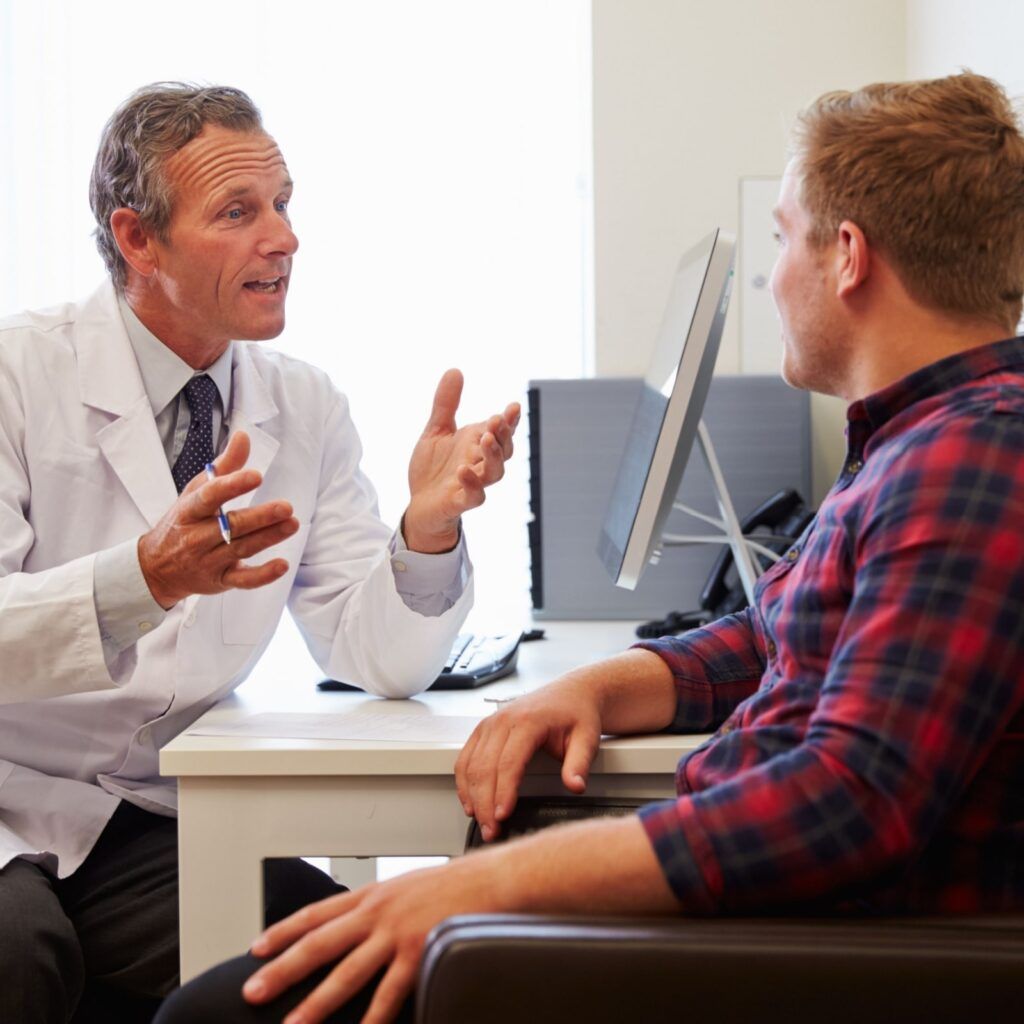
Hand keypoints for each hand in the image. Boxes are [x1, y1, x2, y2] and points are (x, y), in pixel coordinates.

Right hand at [137, 431, 299, 608]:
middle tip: (286, 507)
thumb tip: (244, 436)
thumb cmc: (182, 523)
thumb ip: (224, 467)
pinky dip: (262, 575)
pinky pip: (243, 581)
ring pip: (241, 549)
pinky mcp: (220, 580)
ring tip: (291, 524)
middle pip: (231, 526)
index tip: (256, 476)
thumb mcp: (195, 492)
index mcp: (189, 511)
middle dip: (260, 517)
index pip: (209, 497)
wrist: (155, 568)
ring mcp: (208, 560)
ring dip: (269, 537)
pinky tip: (282, 564)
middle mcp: (197, 537)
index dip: (232, 486)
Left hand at [243, 853, 505, 1023]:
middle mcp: (377, 913)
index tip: (257, 948)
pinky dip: (372, 1018)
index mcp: (371, 895)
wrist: (491, 880)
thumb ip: (377, 907)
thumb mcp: (404, 887)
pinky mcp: (420, 955)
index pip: (316, 913)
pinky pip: (389, 994)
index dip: (283, 931)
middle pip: (319, 944)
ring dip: (315, 1003)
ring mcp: (397, 935)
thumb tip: (353, 926)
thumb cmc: (452, 885)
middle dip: (283, 969)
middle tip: (254, 990)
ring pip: (346, 974)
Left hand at [404, 369, 519, 552]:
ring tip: (485, 439)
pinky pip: (474, 496)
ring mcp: (473, 484)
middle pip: (503, 450)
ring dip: (493, 456)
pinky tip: (462, 470)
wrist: (419, 505)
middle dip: (504, 434)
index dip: (510, 420)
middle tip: (497, 420)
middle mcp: (480, 463)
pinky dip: (471, 483)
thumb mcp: (436, 430)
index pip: (501, 431)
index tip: (514, 406)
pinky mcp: (460, 502)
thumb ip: (446, 404)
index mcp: (477, 444)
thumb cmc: (433, 469)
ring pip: (495, 473)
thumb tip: (456, 370)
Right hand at [454, 674, 602, 840]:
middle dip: (485, 803)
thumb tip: (575, 786)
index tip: (503, 816)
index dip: (503, 792)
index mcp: (528, 721)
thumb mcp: (587, 738)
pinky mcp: (484, 729)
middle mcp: (504, 720)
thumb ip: (579, 764)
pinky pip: (465, 757)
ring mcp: (491, 723)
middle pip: (484, 767)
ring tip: (480, 822)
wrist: (571, 693)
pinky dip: (464, 782)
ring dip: (471, 796)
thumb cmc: (578, 713)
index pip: (509, 763)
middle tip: (491, 831)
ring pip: (470, 764)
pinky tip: (470, 801)